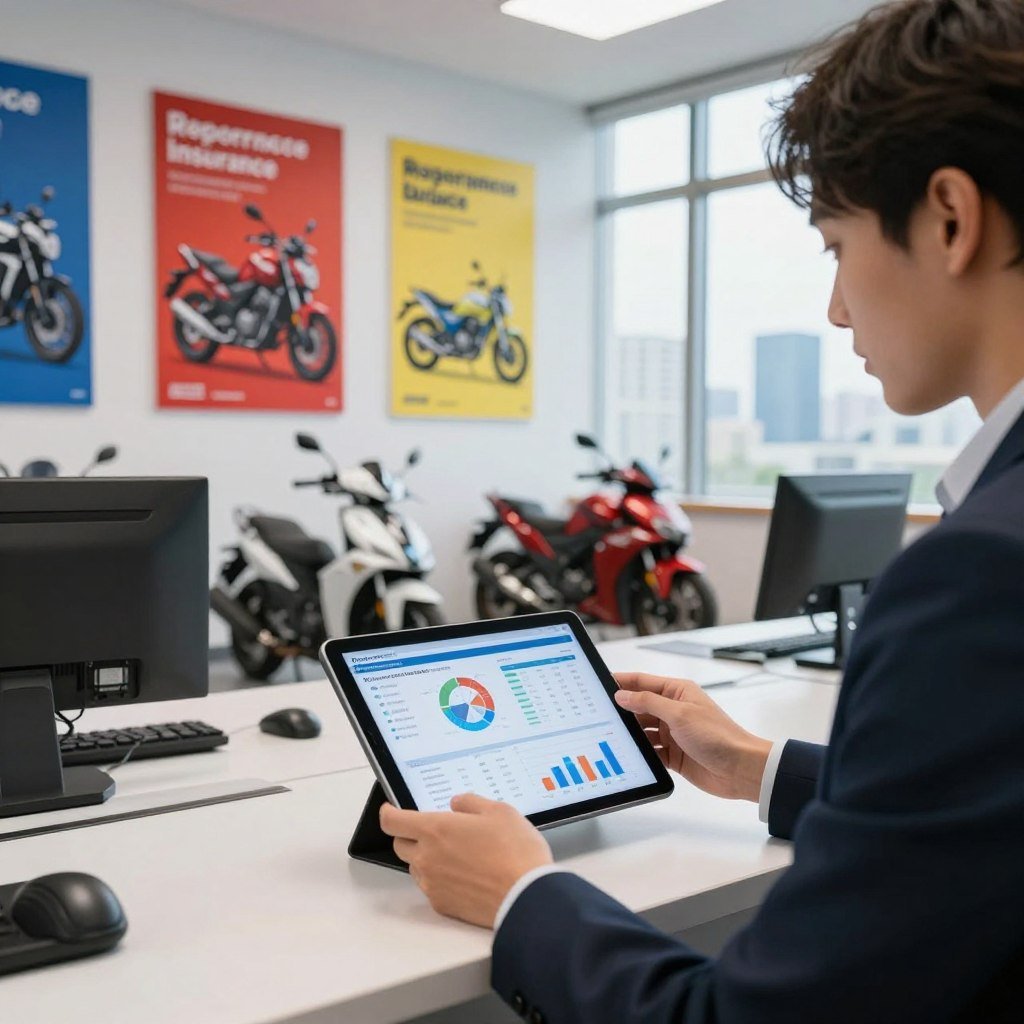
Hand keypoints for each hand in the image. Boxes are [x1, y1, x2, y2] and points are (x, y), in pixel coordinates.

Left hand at [379, 794, 552, 927]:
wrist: (526, 896)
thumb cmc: (515, 852)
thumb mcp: (499, 811)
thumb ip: (471, 803)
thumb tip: (457, 803)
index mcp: (435, 829)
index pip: (392, 821)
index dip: (388, 813)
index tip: (390, 809)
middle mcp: (427, 858)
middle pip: (400, 844)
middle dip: (410, 835)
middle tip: (433, 830)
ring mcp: (432, 884)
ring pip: (416, 867)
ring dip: (426, 858)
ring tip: (456, 854)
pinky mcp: (442, 905)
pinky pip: (431, 888)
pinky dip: (440, 879)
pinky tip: (464, 875)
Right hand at [614, 672, 771, 801]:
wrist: (740, 769)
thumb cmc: (719, 736)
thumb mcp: (679, 713)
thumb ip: (648, 702)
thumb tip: (623, 695)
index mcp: (677, 692)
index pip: (643, 682)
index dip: (622, 682)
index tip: (601, 683)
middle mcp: (674, 710)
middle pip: (639, 707)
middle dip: (623, 711)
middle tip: (601, 714)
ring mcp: (673, 733)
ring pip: (643, 730)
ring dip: (631, 734)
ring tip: (612, 735)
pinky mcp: (674, 754)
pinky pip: (650, 752)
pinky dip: (641, 753)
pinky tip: (629, 755)